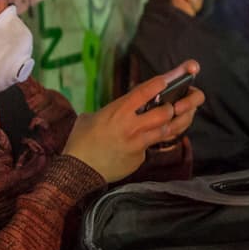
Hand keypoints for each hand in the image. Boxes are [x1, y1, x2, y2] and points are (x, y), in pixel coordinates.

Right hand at [63, 61, 203, 181]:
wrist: (78, 171)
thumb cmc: (80, 141)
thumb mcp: (90, 118)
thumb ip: (109, 111)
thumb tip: (118, 109)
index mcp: (118, 112)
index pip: (144, 92)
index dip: (158, 83)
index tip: (166, 79)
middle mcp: (131, 127)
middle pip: (164, 113)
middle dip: (169, 108)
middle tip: (168, 107)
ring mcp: (138, 144)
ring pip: (164, 131)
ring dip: (165, 126)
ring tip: (160, 124)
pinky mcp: (139, 159)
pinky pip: (149, 148)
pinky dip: (146, 145)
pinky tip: (135, 147)